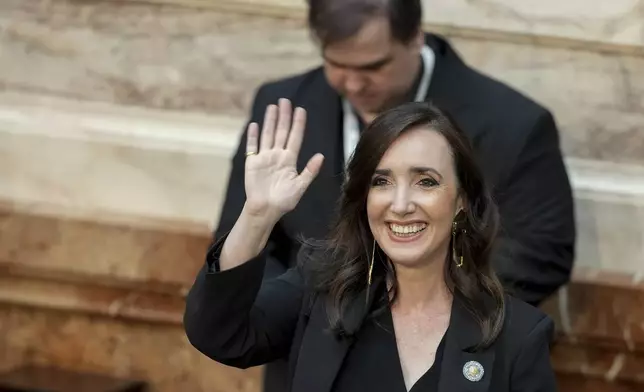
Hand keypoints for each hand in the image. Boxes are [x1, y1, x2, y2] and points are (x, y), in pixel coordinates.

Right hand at [243, 99, 323, 221]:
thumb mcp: (300, 186)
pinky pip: (252, 146)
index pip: (295, 138)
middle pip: (281, 132)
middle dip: (284, 116)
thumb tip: (320, 156)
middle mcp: (278, 155)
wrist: (266, 210)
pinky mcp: (253, 162)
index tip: (301, 110)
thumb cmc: (284, 201)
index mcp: (290, 160)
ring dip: (270, 121)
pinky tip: (255, 124)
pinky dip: (253, 136)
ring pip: (268, 135)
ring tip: (272, 107)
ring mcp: (265, 158)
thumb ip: (310, 171)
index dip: (298, 124)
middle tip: (285, 101)